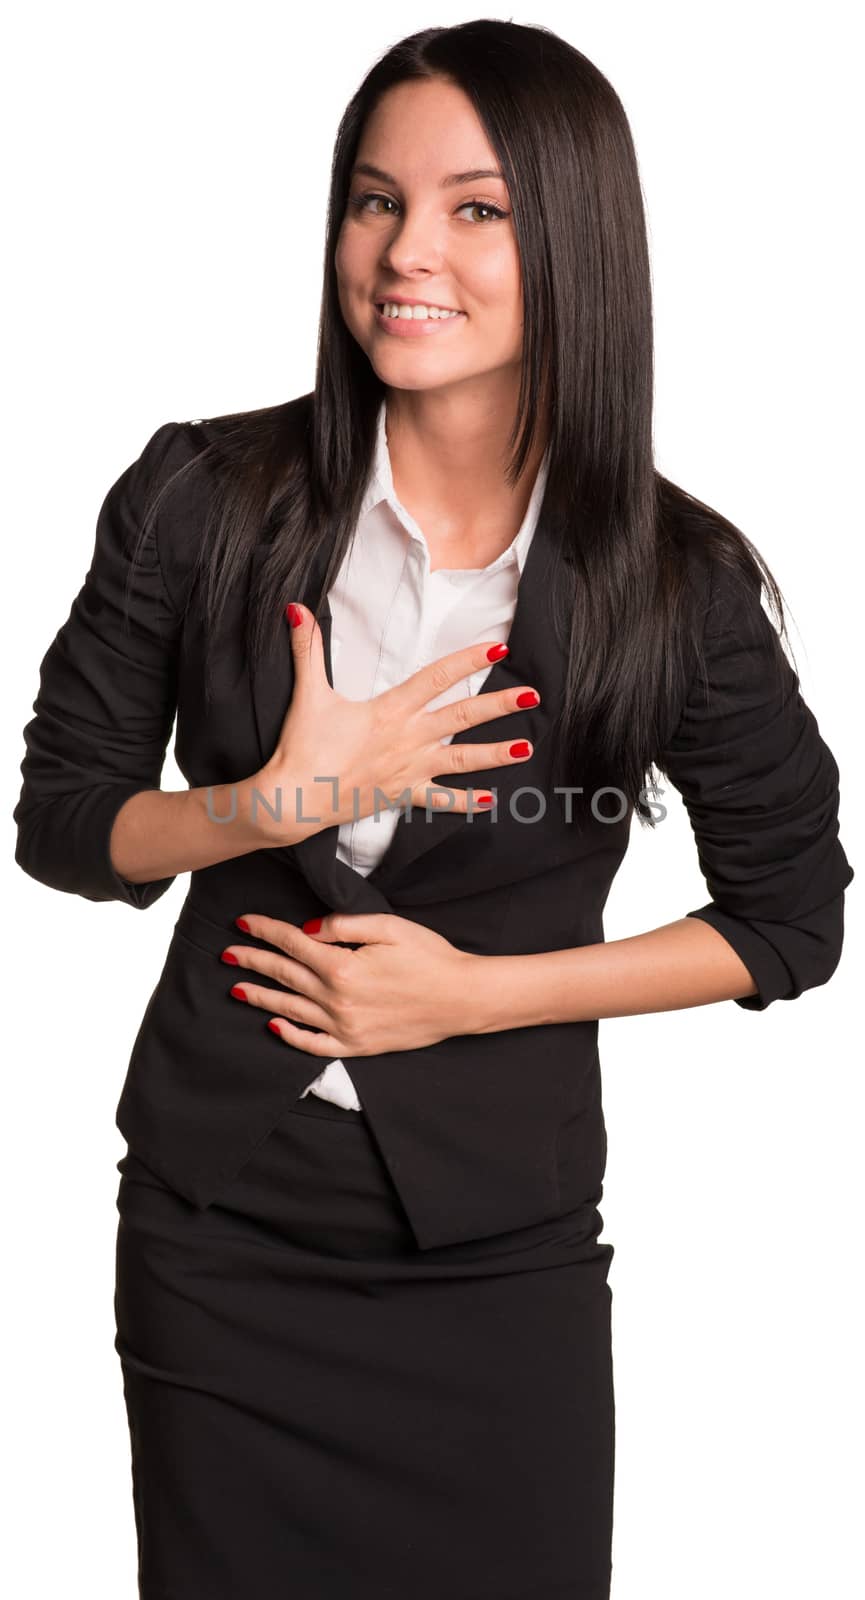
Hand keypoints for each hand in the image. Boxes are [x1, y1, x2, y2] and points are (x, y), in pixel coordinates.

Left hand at [221, 910, 477, 1054]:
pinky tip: (273, 1025)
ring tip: (237, 987)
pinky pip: (313, 1044)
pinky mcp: (357, 1046)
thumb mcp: (389, 926)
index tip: (243, 922)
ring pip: (290, 1009)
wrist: (462, 998)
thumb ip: (343, 925)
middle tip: (227, 953)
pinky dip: (290, 1035)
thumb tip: (307, 929)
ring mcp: (345, 1027)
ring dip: (261, 996)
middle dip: (252, 962)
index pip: (291, 944)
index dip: (264, 931)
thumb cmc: (430, 956)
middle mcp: (337, 1000)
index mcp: (342, 967)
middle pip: (284, 975)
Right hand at [254, 601, 538, 843]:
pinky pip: (440, 801)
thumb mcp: (308, 693)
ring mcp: (410, 769)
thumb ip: (307, 648)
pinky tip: (489, 801)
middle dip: (500, 705)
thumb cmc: (303, 746)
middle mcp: (409, 738)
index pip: (437, 678)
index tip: (498, 648)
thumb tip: (296, 607)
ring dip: (495, 754)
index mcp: (391, 710)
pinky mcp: (402, 795)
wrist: (295, 798)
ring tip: (526, 749)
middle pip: (462, 718)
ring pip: (462, 761)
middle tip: (532, 697)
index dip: (468, 660)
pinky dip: (465, 802)